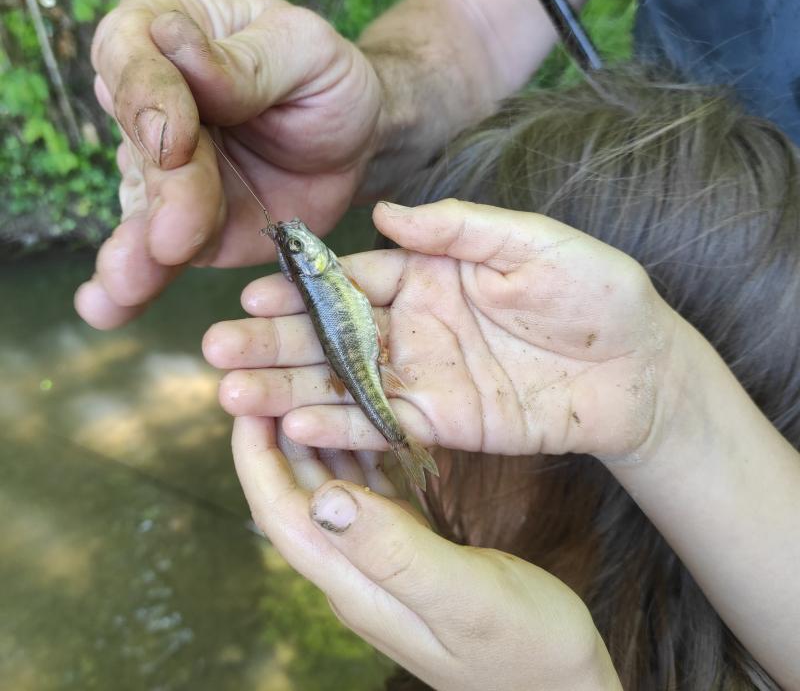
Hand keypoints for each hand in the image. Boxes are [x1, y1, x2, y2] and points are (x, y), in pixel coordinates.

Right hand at [75, 0, 383, 329]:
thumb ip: (245, 60)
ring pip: (144, 209)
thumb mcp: (306, 51)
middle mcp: (149, 103)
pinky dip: (135, 282)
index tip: (174, 142)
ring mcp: (162, 170)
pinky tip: (109, 305)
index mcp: (165, 31)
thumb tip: (172, 43)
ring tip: (125, 284)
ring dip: (136, 250)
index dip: (148, 99)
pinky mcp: (183, 225)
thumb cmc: (326, 81)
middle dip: (164, 193)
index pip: (134, 57)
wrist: (356, 142)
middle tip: (177, 237)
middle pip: (141, 145)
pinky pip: (157, 254)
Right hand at [205, 199, 680, 461]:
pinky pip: (383, 421)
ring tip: (232, 391)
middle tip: (217, 346)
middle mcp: (416, 323)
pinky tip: (295, 424)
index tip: (253, 291)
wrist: (641, 366)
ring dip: (290, 387)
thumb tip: (387, 214)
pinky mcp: (445, 420)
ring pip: (344, 380)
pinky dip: (341, 424)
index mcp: (430, 271)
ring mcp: (426, 373)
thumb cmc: (594, 290)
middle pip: (333, 331)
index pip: (352, 277)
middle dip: (275, 339)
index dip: (303, 286)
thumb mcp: (530, 241)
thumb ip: (457, 229)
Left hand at [232, 415, 619, 689]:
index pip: (281, 515)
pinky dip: (359, 457)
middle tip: (274, 379)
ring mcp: (382, 564)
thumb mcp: (462, 596)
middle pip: (296, 499)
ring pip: (329, 493)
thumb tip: (324, 500)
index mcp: (357, 583)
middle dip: (276, 439)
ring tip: (313, 391)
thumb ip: (395, 551)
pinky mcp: (409, 553)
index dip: (256, 458)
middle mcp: (357, 572)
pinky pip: (369, 495)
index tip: (247, 403)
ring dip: (314, 444)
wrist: (559, 686)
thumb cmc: (524, 646)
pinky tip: (368, 430)